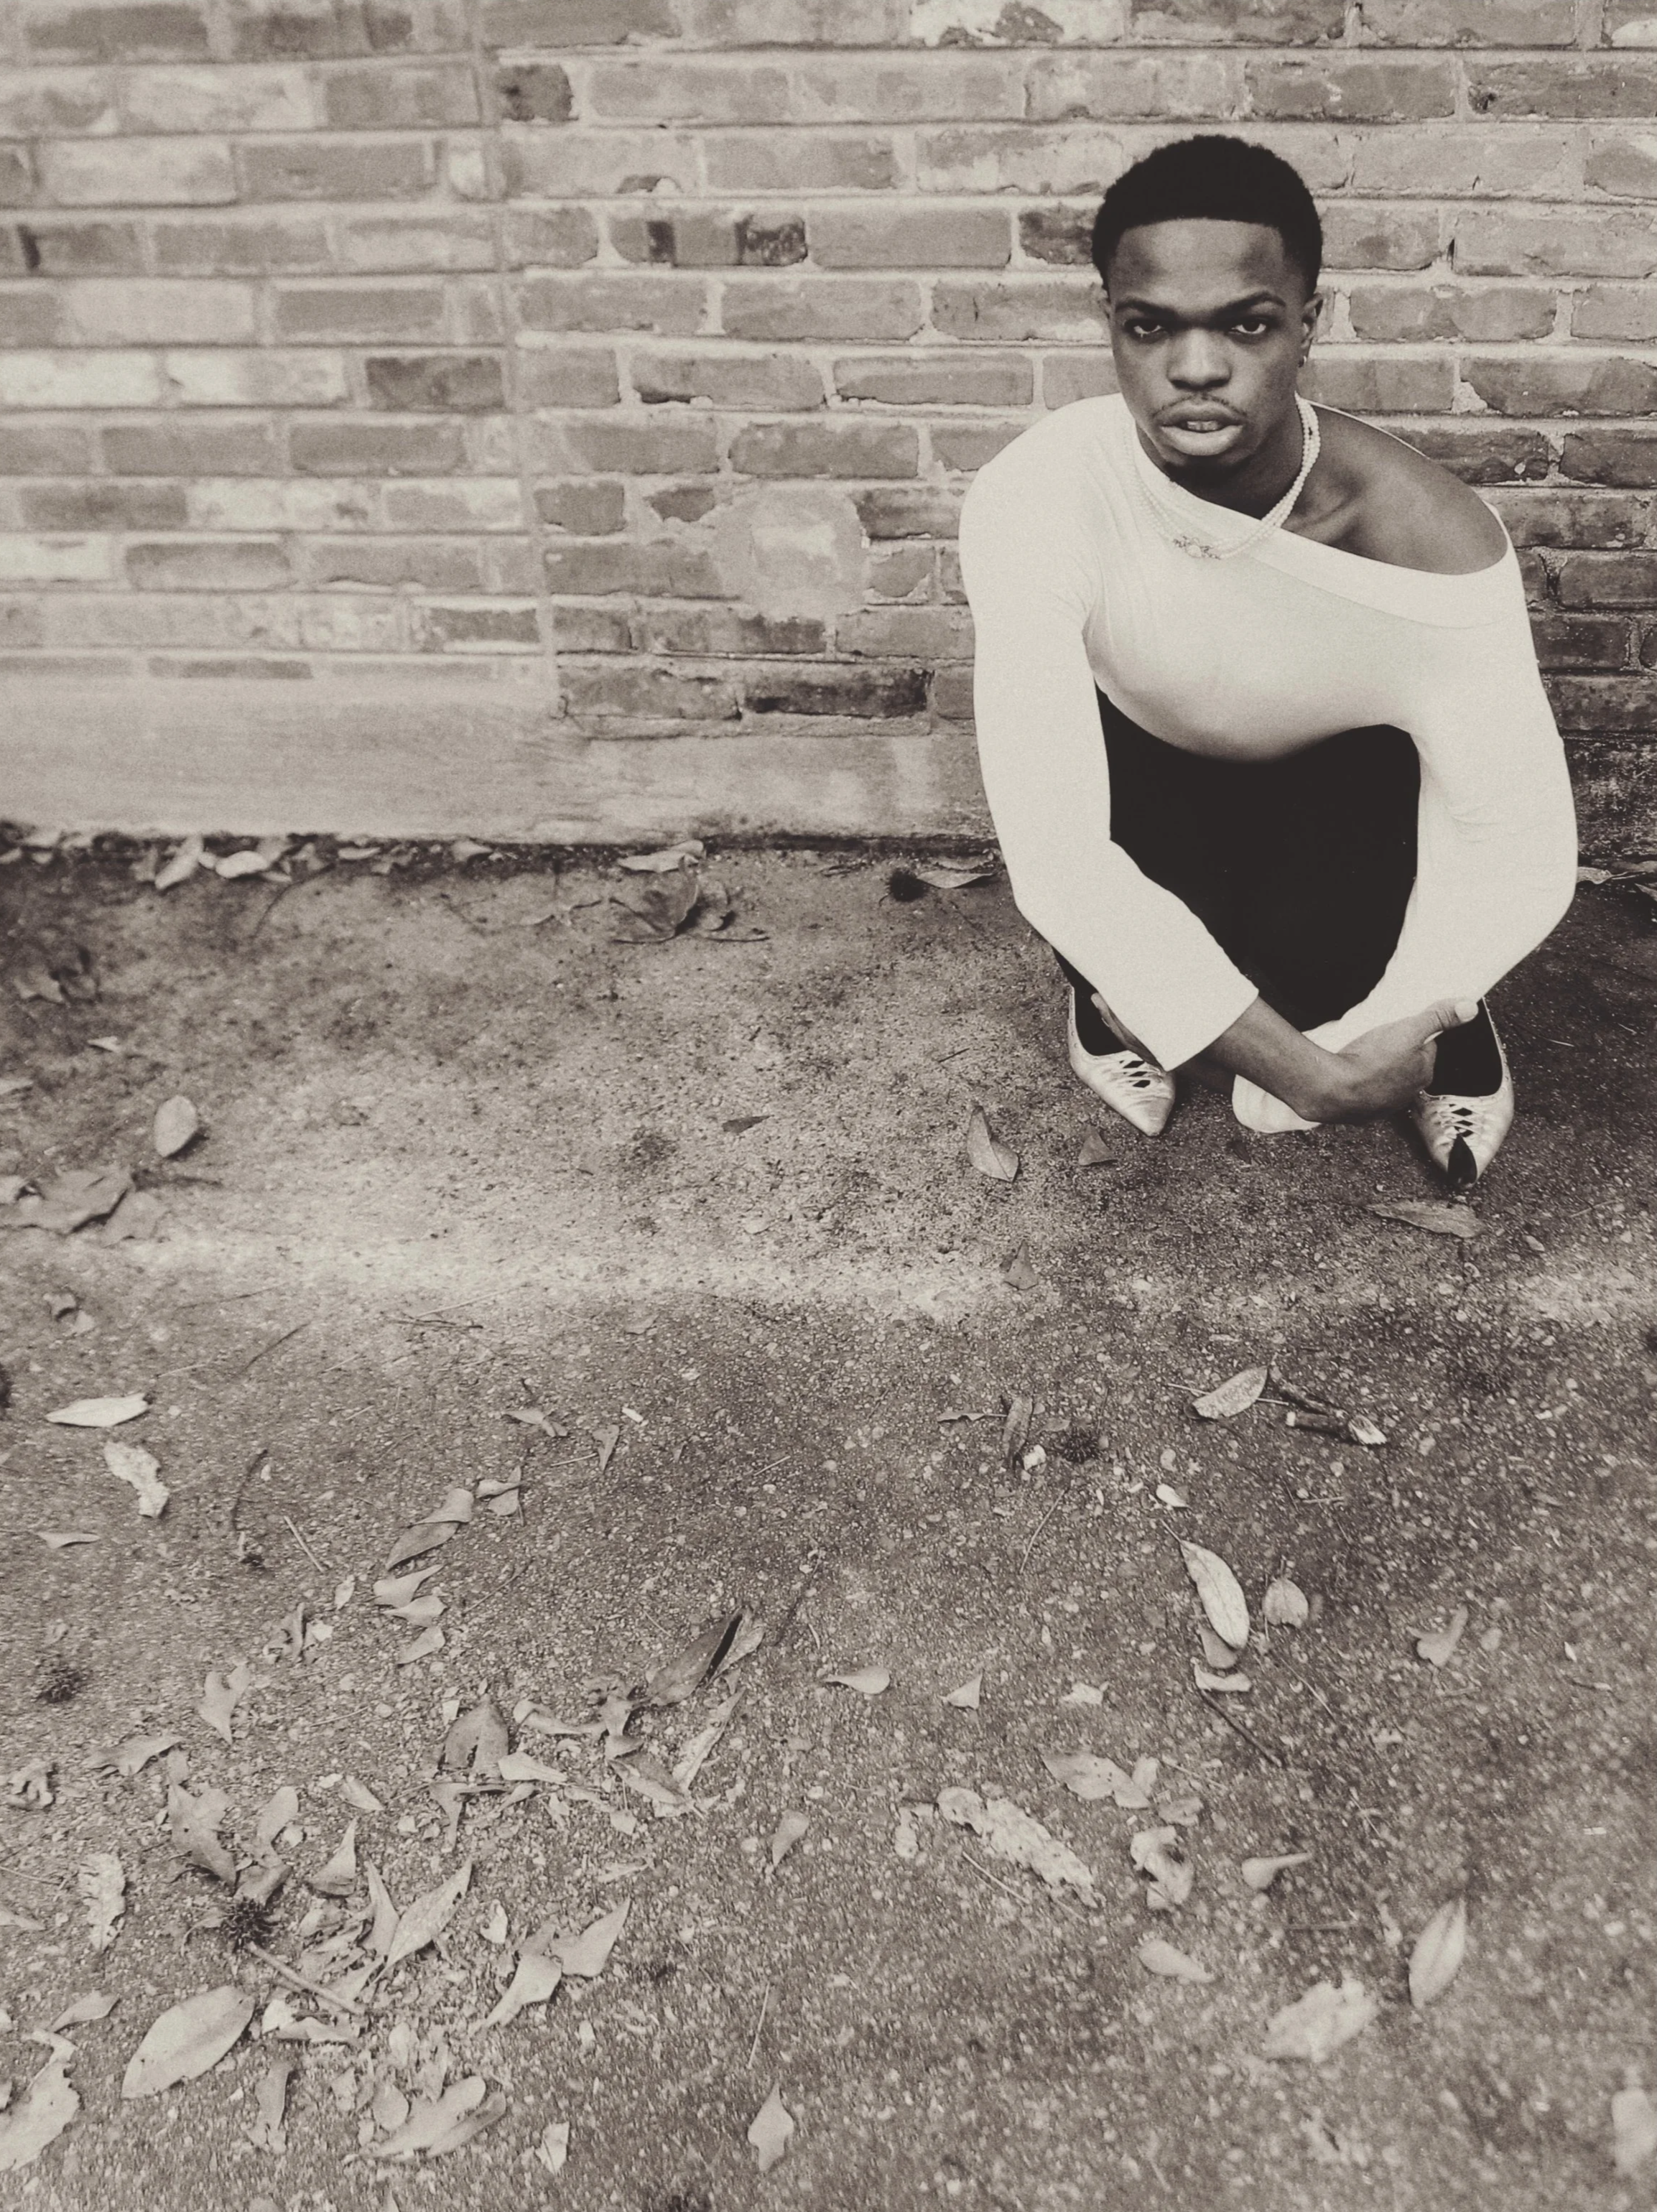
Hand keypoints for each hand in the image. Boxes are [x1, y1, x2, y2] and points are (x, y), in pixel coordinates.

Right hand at [1317, 999, 1478, 1120]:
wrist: (1333, 1089)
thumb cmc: (1371, 1061)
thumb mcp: (1409, 1030)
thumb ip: (1438, 1018)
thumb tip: (1468, 1009)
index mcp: (1424, 1072)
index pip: (1426, 1047)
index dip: (1413, 1033)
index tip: (1400, 1026)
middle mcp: (1408, 1092)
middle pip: (1406, 1063)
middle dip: (1395, 1051)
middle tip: (1377, 1038)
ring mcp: (1385, 1104)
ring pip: (1385, 1079)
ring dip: (1376, 1067)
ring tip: (1361, 1053)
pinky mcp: (1362, 1111)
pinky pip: (1364, 1092)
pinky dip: (1359, 1083)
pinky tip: (1349, 1072)